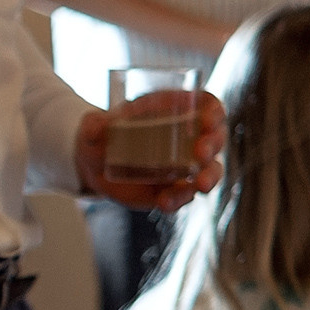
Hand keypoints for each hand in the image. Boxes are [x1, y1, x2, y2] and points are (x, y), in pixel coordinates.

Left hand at [75, 91, 225, 211]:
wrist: (95, 165)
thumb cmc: (102, 136)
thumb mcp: (93, 128)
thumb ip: (93, 125)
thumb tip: (96, 125)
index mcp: (177, 111)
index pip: (208, 106)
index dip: (214, 112)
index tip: (208, 120)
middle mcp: (188, 138)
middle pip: (216, 138)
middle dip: (213, 145)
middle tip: (201, 153)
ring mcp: (185, 165)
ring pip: (211, 170)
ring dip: (210, 177)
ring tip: (200, 185)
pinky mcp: (175, 188)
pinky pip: (185, 194)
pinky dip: (179, 200)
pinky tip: (165, 202)